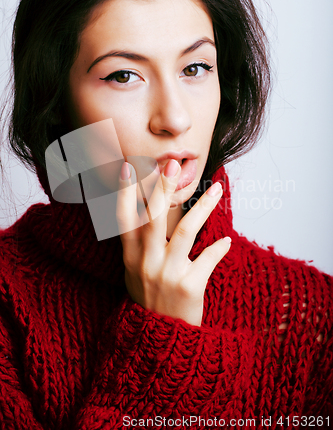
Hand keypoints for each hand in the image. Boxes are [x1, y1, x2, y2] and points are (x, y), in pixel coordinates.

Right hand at [116, 159, 230, 326]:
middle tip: (173, 164)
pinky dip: (219, 248)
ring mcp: (167, 274)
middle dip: (162, 188)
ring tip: (218, 189)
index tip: (127, 167)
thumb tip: (143, 211)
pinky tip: (227, 240)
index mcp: (131, 257)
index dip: (123, 193)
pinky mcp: (190, 287)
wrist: (160, 340)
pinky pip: (208, 259)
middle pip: (153, 217)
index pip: (123, 219)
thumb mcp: (134, 272)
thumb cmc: (150, 299)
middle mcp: (146, 263)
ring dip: (203, 207)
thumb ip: (138, 244)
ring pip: (185, 231)